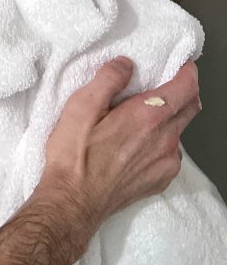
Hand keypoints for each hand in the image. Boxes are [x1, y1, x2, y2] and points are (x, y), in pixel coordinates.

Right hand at [39, 57, 200, 234]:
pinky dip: (162, 141)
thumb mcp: (80, 106)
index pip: (187, 86)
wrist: (73, 202)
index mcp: (147, 116)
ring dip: (170, 117)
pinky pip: (172, 152)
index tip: (177, 63)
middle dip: (183, 90)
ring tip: (141, 116)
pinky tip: (137, 143)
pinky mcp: (160, 179)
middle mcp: (164, 139)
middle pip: (191, 106)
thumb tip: (125, 64)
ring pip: (180, 130)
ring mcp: (166, 162)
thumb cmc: (74, 155)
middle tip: (161, 82)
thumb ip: (108, 79)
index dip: (186, 70)